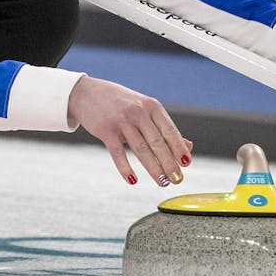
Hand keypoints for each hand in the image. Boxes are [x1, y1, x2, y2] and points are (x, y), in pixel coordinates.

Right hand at [67, 76, 192, 185]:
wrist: (87, 93)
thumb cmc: (121, 104)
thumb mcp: (144, 109)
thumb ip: (164, 128)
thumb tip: (187, 147)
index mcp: (152, 106)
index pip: (170, 130)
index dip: (179, 148)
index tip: (187, 164)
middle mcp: (138, 112)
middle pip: (157, 142)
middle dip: (169, 163)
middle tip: (177, 179)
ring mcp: (122, 121)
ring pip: (141, 149)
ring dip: (153, 168)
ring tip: (162, 182)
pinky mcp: (106, 130)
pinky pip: (118, 153)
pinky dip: (125, 168)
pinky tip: (133, 180)